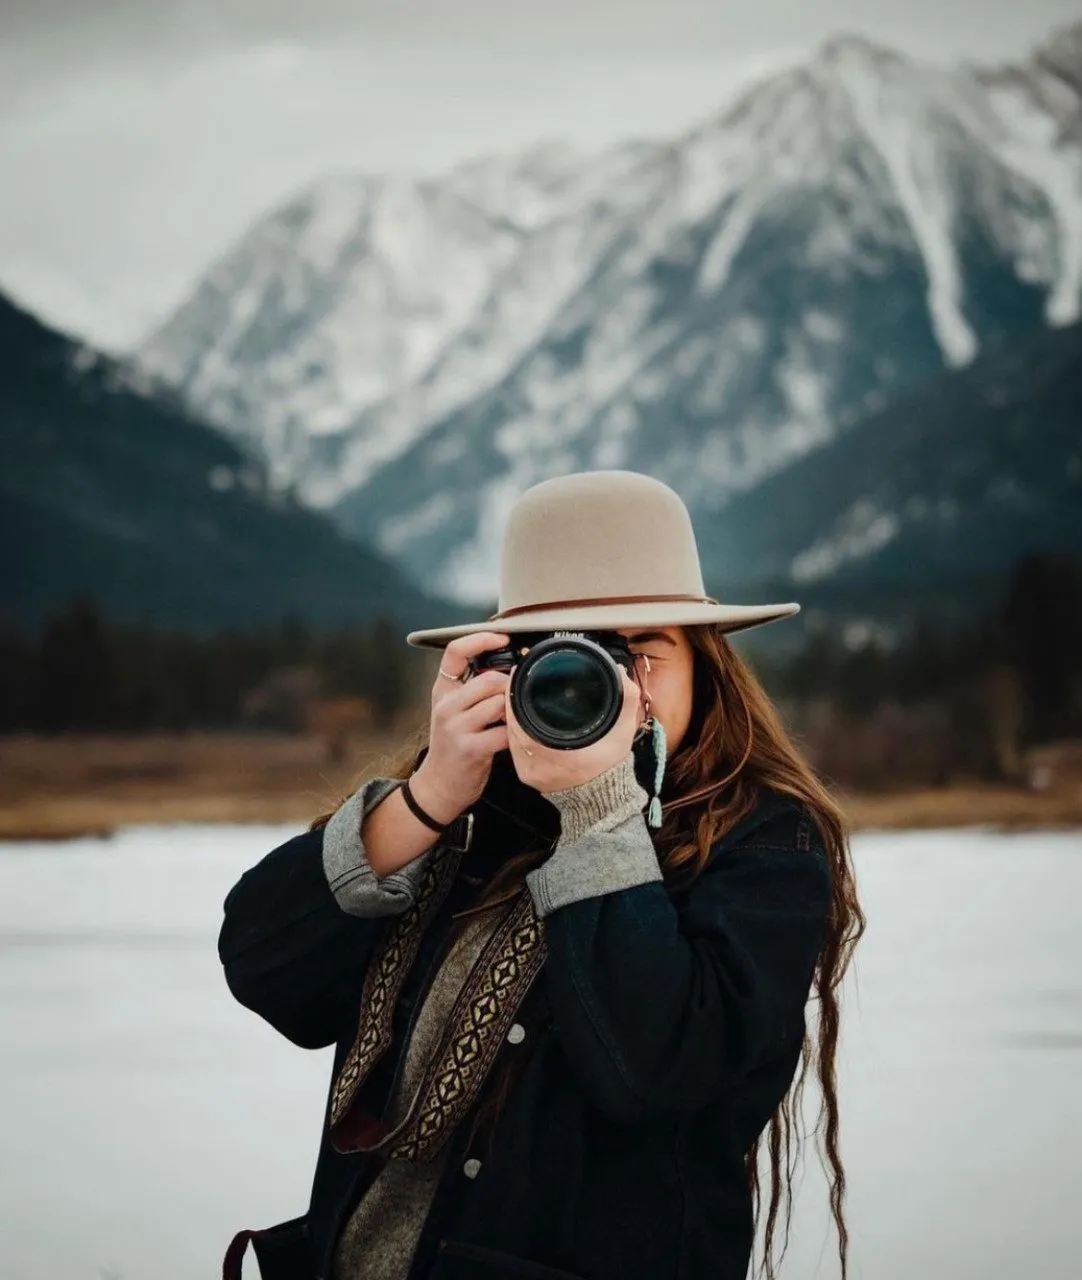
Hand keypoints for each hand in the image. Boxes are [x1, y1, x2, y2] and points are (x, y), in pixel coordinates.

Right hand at [409, 632, 511, 824]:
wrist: (438, 786)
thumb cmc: (453, 746)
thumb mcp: (453, 712)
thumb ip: (473, 690)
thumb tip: (507, 668)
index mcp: (442, 692)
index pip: (455, 652)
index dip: (481, 639)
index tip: (503, 638)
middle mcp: (446, 706)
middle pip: (488, 679)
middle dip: (510, 685)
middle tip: (516, 696)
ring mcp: (456, 728)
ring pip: (499, 703)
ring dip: (514, 710)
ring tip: (515, 719)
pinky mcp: (471, 749)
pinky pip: (504, 731)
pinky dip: (516, 733)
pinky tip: (517, 737)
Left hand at [505, 664, 645, 793]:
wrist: (603, 796)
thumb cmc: (611, 765)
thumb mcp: (623, 731)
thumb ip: (626, 700)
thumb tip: (619, 671)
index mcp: (562, 757)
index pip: (524, 725)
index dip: (516, 700)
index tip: (519, 677)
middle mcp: (541, 767)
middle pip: (514, 728)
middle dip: (513, 702)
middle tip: (516, 679)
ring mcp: (531, 773)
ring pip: (512, 737)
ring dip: (512, 715)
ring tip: (515, 692)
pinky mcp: (527, 776)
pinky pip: (514, 747)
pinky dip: (515, 730)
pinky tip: (518, 715)